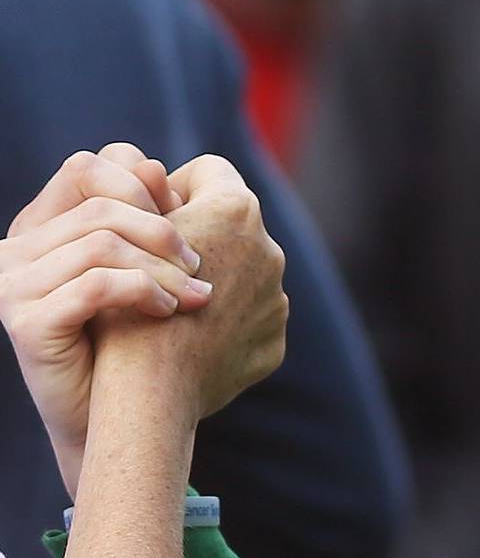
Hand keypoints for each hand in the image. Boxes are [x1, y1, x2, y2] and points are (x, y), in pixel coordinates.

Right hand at [1, 147, 207, 482]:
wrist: (109, 423)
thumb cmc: (134, 345)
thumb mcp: (144, 272)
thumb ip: (150, 222)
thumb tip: (160, 167)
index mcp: (43, 225)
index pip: (89, 166)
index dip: (145, 185)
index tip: (191, 222)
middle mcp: (18, 248)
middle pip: (101, 202)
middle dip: (164, 229)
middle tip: (203, 265)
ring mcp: (14, 283)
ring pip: (102, 241)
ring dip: (164, 268)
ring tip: (197, 297)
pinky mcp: (26, 320)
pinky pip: (96, 284)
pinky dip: (144, 292)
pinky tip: (171, 313)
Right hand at [96, 155, 287, 421]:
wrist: (151, 390)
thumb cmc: (124, 307)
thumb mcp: (127, 241)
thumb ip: (153, 201)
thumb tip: (156, 167)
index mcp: (234, 209)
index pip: (208, 171)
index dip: (175, 186)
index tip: (153, 214)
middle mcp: (267, 246)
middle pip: (229, 223)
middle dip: (199, 237)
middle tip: (160, 262)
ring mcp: (277, 293)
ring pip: (242, 270)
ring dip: (214, 279)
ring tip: (173, 304)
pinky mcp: (275, 336)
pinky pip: (249, 314)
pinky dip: (224, 319)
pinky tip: (189, 335)